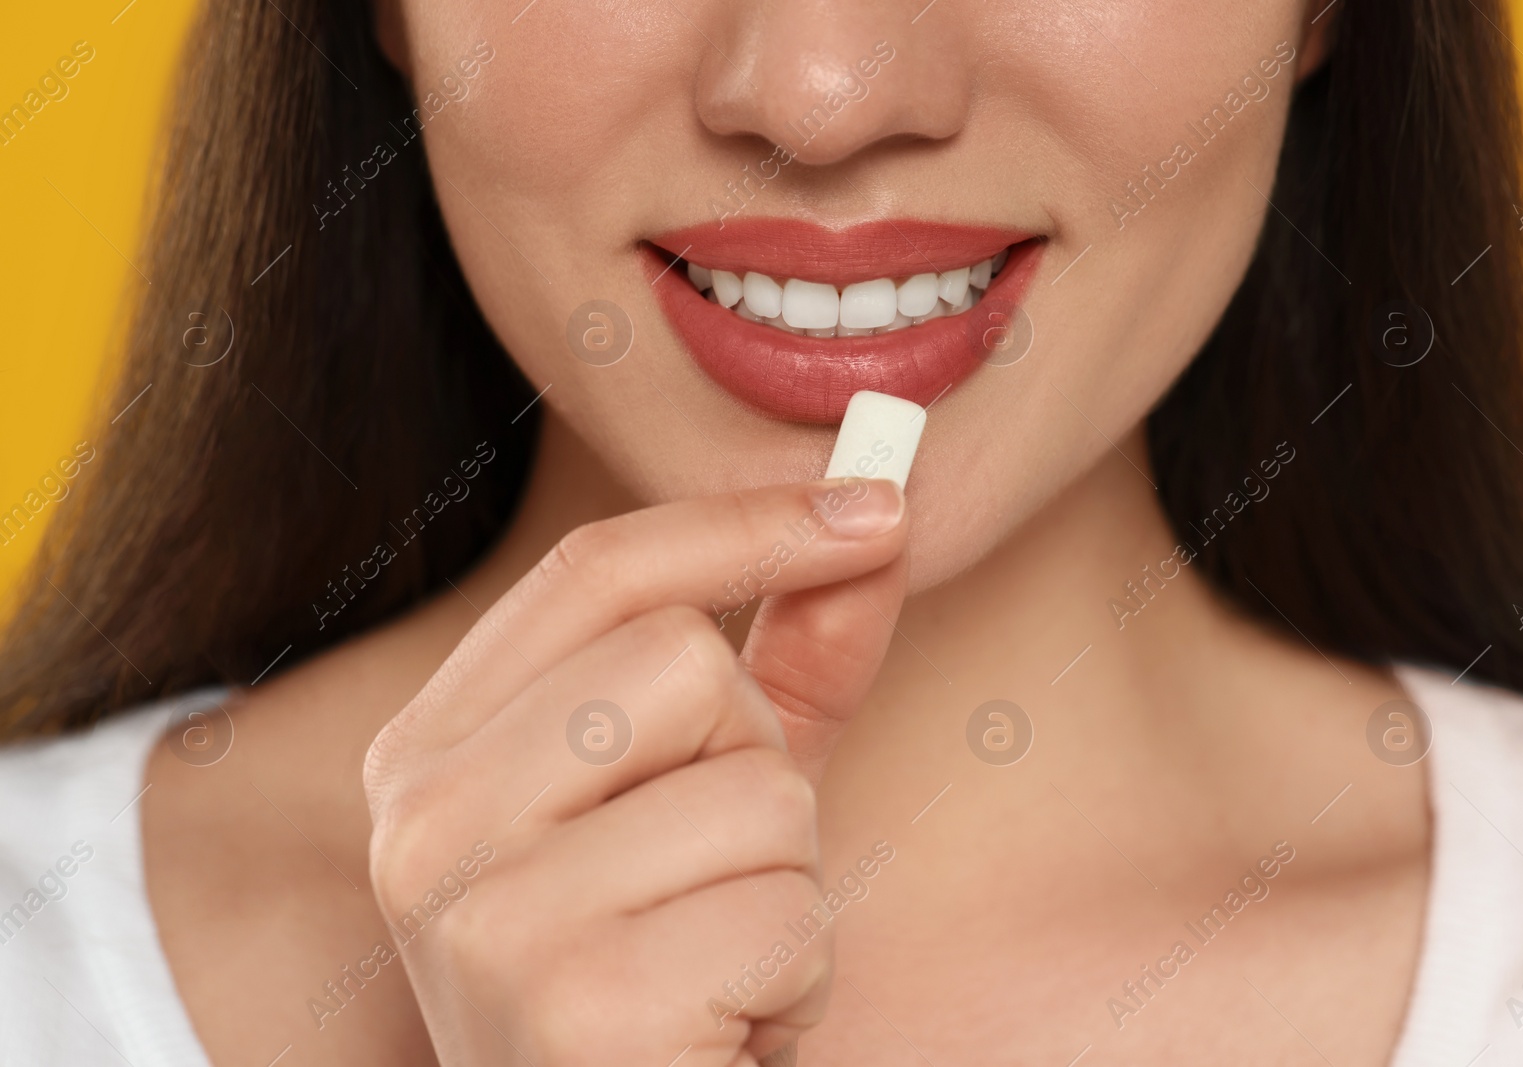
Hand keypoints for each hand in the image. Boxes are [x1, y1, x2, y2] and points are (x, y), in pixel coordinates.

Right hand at [363, 477, 908, 1065]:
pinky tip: (722, 1032)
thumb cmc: (666, 970)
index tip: (878, 508)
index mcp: (430, 752)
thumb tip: (879, 515)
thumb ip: (785, 660)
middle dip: (757, 767)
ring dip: (785, 886)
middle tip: (713, 872)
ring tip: (713, 963)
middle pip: (686, 664)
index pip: (598, 572)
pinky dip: (794, 979)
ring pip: (756, 791)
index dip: (748, 524)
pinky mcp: (575, 1009)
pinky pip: (782, 916)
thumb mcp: (713, 796)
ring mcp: (485, 918)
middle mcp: (425, 823)